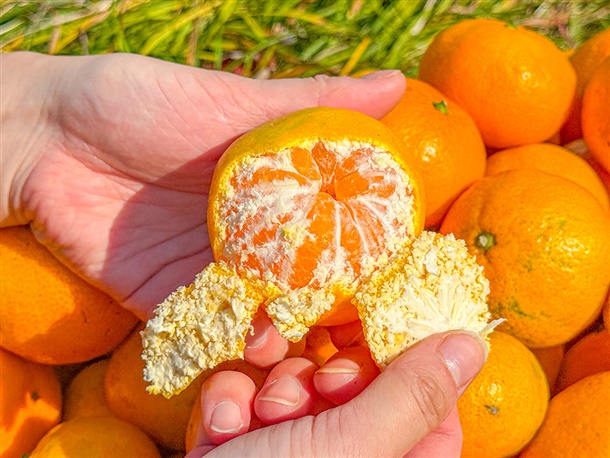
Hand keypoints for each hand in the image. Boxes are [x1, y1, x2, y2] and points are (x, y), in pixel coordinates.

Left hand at [1, 51, 404, 320]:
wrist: (50, 138)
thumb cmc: (146, 103)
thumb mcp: (234, 100)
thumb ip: (313, 102)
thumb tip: (399, 80)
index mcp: (275, 194)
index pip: (334, 232)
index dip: (367, 255)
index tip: (397, 274)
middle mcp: (251, 239)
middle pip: (302, 284)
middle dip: (328, 310)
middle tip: (351, 327)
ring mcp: (211, 273)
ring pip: (261, 316)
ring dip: (280, 334)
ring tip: (289, 339)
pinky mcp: (168, 302)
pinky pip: (208, 333)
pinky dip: (229, 346)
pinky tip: (249, 349)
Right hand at [187, 331, 486, 456]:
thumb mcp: (350, 450)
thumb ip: (411, 396)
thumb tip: (473, 343)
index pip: (429, 403)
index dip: (409, 366)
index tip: (383, 337)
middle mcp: (346, 454)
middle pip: (358, 380)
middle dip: (323, 376)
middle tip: (311, 390)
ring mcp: (291, 443)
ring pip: (298, 375)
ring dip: (272, 386)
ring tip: (255, 416)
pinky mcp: (243, 435)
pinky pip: (250, 389)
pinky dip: (233, 399)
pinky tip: (222, 424)